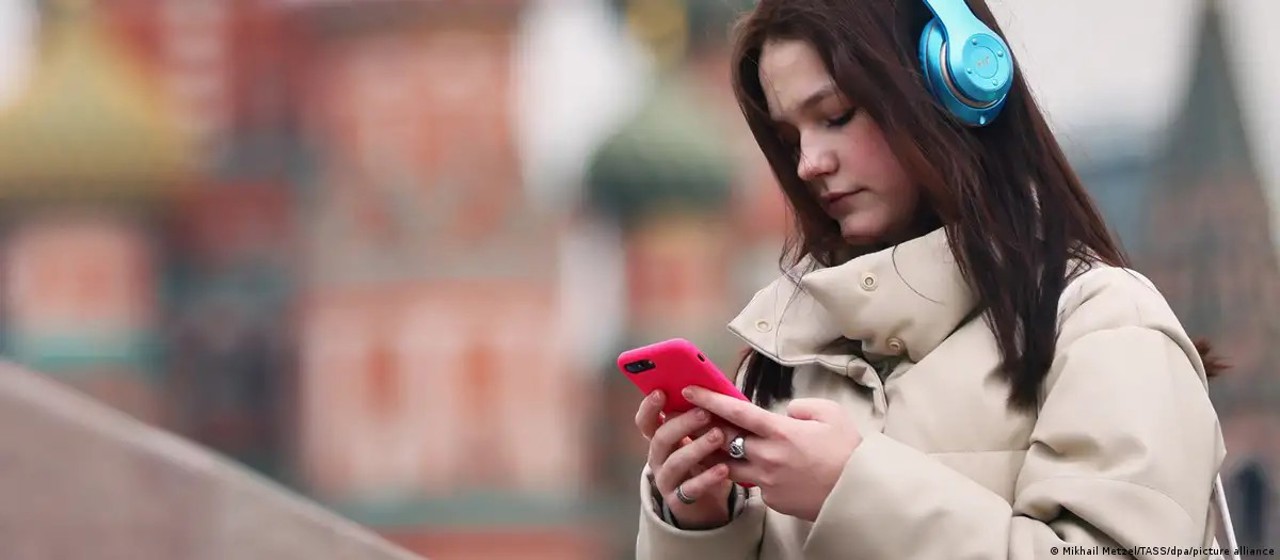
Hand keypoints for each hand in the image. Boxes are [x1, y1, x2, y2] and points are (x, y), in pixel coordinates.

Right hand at [635, 390, 734, 528]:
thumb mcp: (696, 437)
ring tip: (718, 435)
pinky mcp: (679, 499)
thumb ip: (698, 416)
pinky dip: (707, 477)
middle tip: (705, 412)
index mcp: (659, 438)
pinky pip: (691, 488)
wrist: (705, 501)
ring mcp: (666, 479)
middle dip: (682, 423)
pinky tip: (723, 468)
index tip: (661, 392)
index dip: (649, 407)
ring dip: (697, 447)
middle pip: (661, 438)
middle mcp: (657, 457)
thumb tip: (710, 389)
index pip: (645, 421)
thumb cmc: (703, 459)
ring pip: (675, 462)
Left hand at [682, 386, 861, 521]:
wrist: (859, 493)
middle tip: (694, 419)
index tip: (690, 391)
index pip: (736, 412)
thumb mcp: (831, 414)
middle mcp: (768, 456)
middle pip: (724, 441)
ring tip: (714, 445)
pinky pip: (755, 485)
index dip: (709, 399)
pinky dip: (755, 475)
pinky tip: (766, 471)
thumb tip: (787, 412)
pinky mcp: (772, 500)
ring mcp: (767, 481)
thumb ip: (803, 406)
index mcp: (780, 431)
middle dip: (706, 429)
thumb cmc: (848, 452)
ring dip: (719, 455)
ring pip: (730, 466)